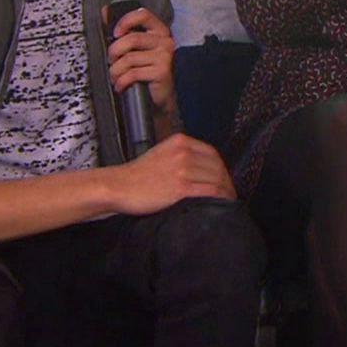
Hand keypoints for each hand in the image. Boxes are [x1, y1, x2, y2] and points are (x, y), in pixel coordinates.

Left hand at [107, 5, 176, 117]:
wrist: (159, 96)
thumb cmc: (145, 69)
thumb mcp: (135, 48)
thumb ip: (123, 31)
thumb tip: (105, 12)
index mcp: (158, 30)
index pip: (143, 15)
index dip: (125, 22)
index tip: (115, 34)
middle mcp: (164, 41)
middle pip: (132, 39)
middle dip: (114, 52)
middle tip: (111, 61)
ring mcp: (165, 56)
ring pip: (129, 58)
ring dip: (116, 70)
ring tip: (115, 76)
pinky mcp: (162, 72)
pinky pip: (133, 73)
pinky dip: (121, 81)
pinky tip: (121, 85)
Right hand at [107, 132, 235, 213]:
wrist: (118, 186)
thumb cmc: (136, 175)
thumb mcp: (161, 154)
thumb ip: (180, 156)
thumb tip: (200, 170)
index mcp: (180, 141)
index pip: (212, 153)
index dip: (221, 168)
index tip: (223, 179)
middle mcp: (184, 152)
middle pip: (217, 167)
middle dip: (226, 181)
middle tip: (227, 194)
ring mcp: (183, 169)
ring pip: (216, 179)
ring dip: (225, 192)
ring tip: (226, 202)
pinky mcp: (181, 187)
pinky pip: (210, 191)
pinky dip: (219, 198)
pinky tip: (220, 205)